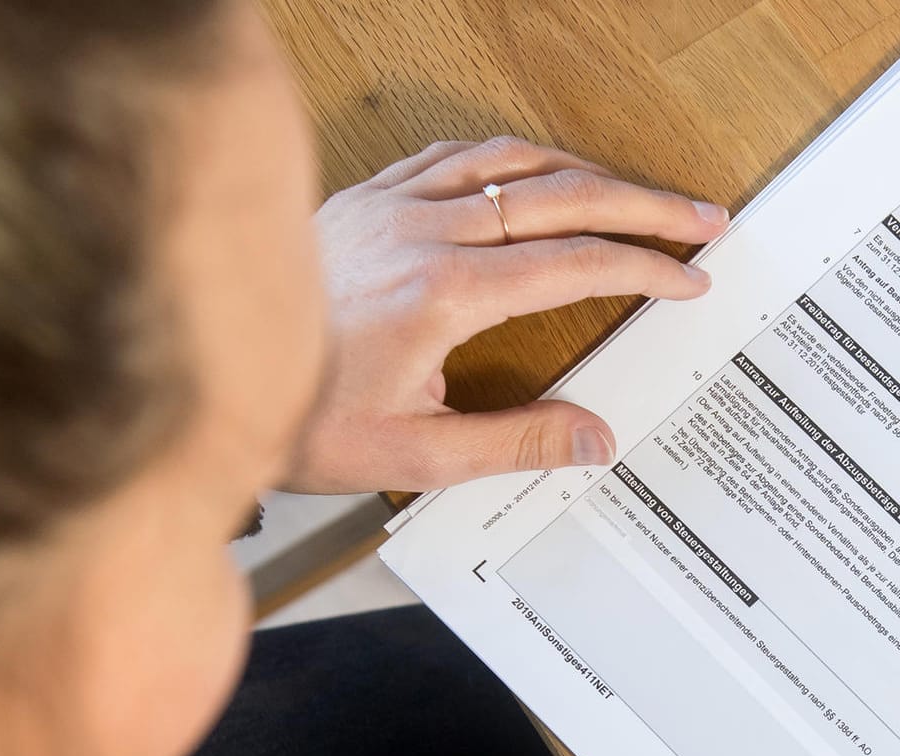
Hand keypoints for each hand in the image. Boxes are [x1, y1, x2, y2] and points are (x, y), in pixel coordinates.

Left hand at [283, 136, 729, 492]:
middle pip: (558, 196)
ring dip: (582, 170)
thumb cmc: (297, 422)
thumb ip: (514, 443)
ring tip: (633, 192)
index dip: (642, 267)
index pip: (572, 263)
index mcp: (441, 294)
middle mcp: (419, 233)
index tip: (688, 277)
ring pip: (507, 162)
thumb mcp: (411, 456)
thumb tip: (595, 439)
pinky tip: (530, 168)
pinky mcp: (360, 199)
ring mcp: (388, 206)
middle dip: (641, 205)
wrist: (198, 381)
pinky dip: (507, 157)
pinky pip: (450, 154)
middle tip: (701, 215)